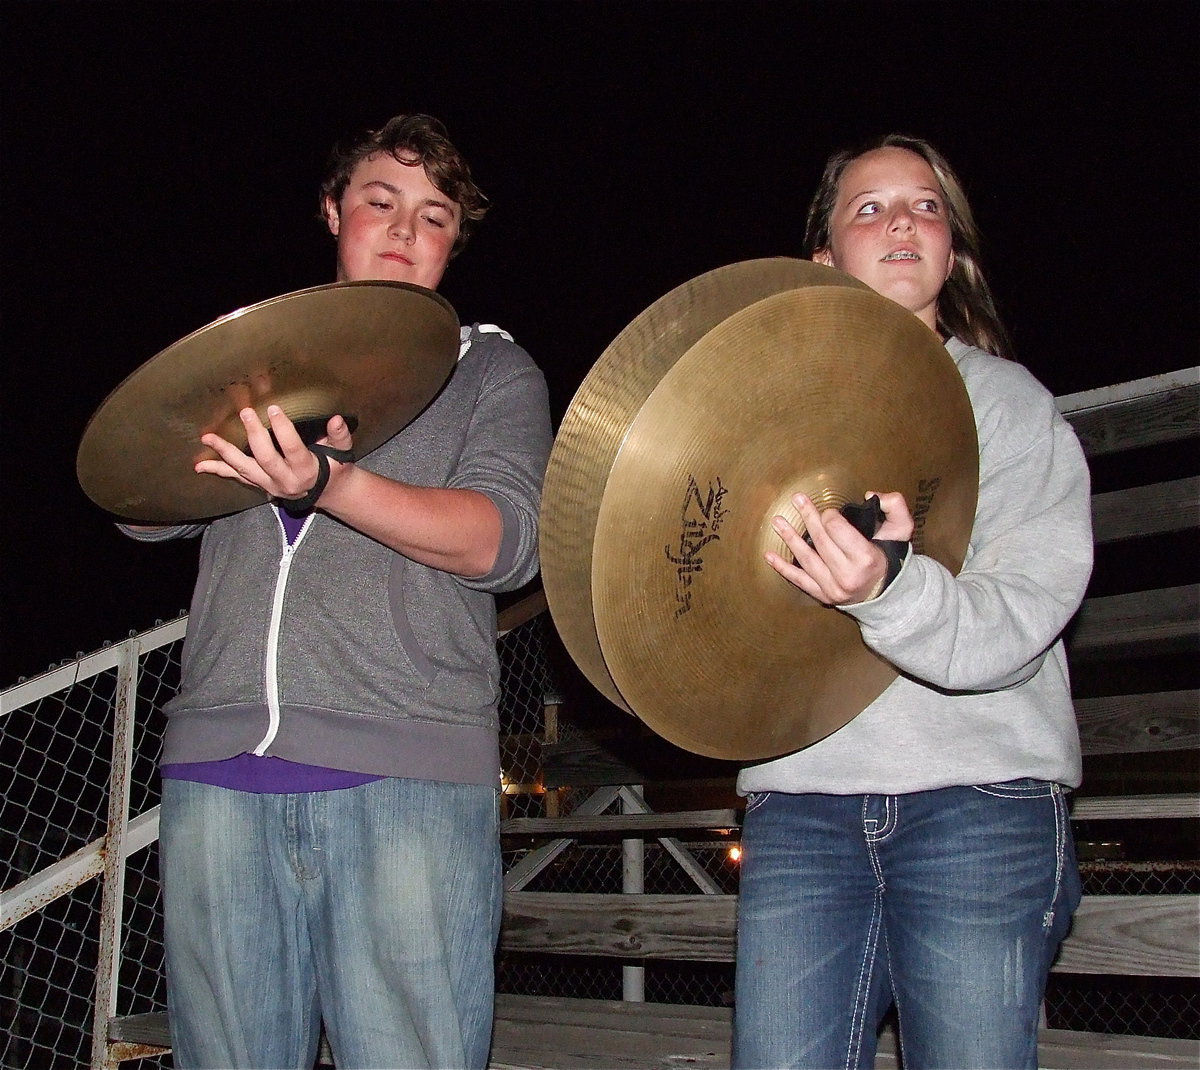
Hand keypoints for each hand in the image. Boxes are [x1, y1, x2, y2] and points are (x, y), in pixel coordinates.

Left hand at [195, 406, 353, 504]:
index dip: (283, 429)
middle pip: (265, 458)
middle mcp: (285, 481)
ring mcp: (269, 485)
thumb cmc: (334, 468)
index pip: (293, 449)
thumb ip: (339, 436)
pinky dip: (218, 470)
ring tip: (208, 437)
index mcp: (306, 470)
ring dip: (225, 453)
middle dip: (254, 435)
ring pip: (244, 469)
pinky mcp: (260, 485)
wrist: (327, 493)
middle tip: (246, 413)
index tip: (274, 409)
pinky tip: (200, 465)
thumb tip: (335, 419)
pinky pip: (237, 477)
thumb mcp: (342, 453)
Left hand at [764, 491, 913, 604]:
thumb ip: (895, 507)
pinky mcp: (823, 596)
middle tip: (797, 499)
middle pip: (821, 541)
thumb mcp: (902, 531)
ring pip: (806, 559)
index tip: (829, 510)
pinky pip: (799, 581)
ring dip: (789, 538)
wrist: (887, 593)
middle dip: (808, 517)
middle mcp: (848, 575)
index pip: (837, 530)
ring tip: (777, 521)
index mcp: (866, 558)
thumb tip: (872, 494)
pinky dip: (783, 568)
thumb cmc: (891, 557)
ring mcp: (833, 588)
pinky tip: (769, 555)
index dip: (830, 516)